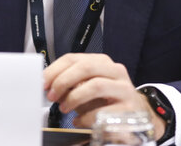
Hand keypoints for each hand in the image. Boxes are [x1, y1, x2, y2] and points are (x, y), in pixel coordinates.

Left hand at [44, 53, 164, 134]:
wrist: (137, 114)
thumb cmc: (107, 100)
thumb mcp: (87, 87)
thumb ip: (70, 83)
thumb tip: (48, 85)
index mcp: (102, 62)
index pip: (74, 58)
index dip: (55, 70)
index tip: (43, 83)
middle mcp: (115, 71)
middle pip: (86, 67)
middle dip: (64, 81)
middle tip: (51, 95)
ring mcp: (124, 89)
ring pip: (96, 85)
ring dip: (74, 97)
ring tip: (64, 108)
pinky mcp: (129, 108)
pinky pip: (103, 110)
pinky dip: (86, 117)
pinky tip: (79, 121)